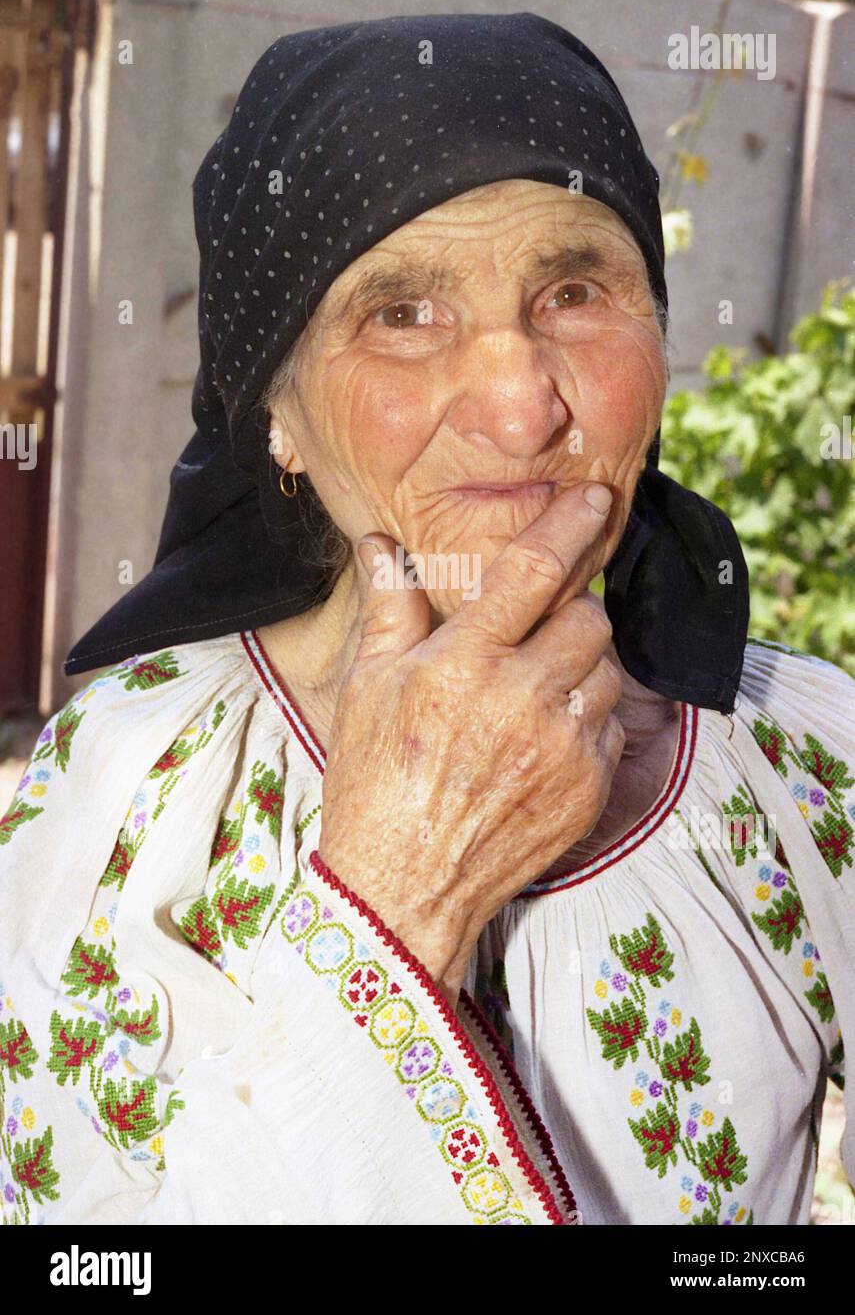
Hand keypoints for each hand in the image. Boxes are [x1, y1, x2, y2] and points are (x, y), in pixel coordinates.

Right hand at [316, 482, 624, 1005]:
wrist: (403, 889)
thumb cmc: (372, 785)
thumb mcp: (367, 690)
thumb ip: (390, 612)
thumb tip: (379, 546)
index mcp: (463, 664)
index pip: (532, 571)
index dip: (569, 526)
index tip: (593, 500)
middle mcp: (522, 699)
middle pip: (588, 618)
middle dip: (570, 612)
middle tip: (536, 634)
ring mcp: (563, 747)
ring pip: (608, 670)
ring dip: (582, 666)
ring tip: (536, 690)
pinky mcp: (588, 788)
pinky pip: (613, 727)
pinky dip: (589, 721)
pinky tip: (544, 739)